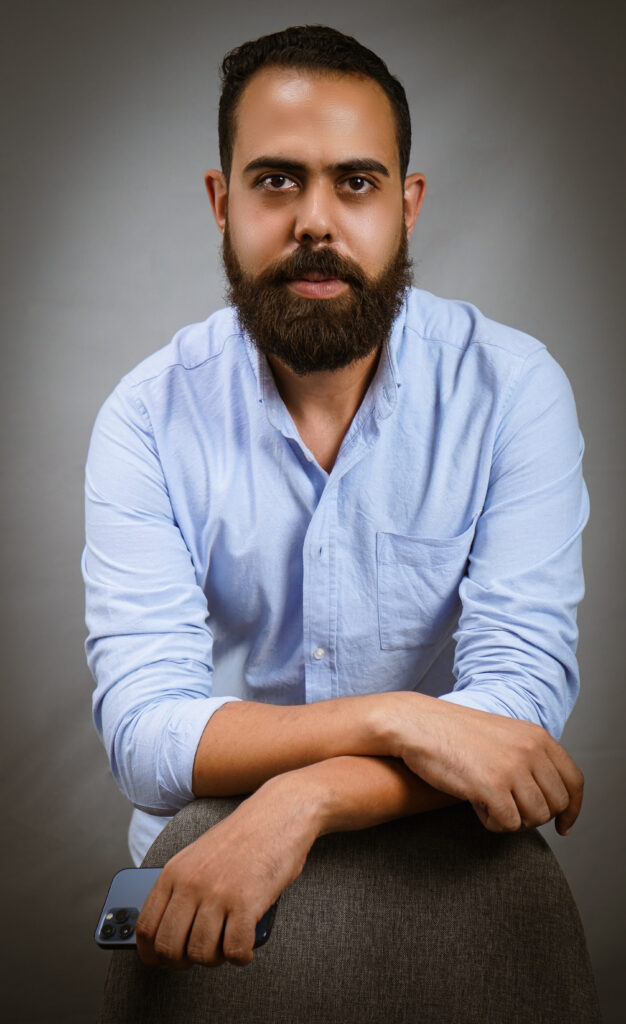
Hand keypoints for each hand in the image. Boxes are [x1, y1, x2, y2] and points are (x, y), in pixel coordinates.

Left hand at [136, 773, 319, 967]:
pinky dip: (241, 957)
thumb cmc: (241, 838)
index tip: (160, 962)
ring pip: (202, 954)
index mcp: (174, 872)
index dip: (151, 954)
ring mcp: (218, 894)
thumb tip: (168, 930)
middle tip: (199, 955)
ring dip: (216, 958)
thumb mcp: (198, 857)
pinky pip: (235, 950)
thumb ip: (180, 889)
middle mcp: (191, 884)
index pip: (147, 927)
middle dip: (182, 961)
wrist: (277, 814)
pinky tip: (247, 946)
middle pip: (170, 947)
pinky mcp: (247, 902)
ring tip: (228, 945)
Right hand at [381, 693, 583, 833]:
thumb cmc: (454, 733)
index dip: (572, 809)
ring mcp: (512, 768)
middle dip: (535, 816)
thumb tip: (549, 798)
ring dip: (512, 820)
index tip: (564, 825)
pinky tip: (477, 807)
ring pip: (534, 818)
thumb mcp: (504, 736)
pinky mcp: (491, 787)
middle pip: (556, 805)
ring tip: (488, 804)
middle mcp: (530, 751)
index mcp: (537, 737)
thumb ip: (530, 758)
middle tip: (510, 812)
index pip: (574, 781)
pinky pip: (508, 824)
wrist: (418, 724)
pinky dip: (493, 823)